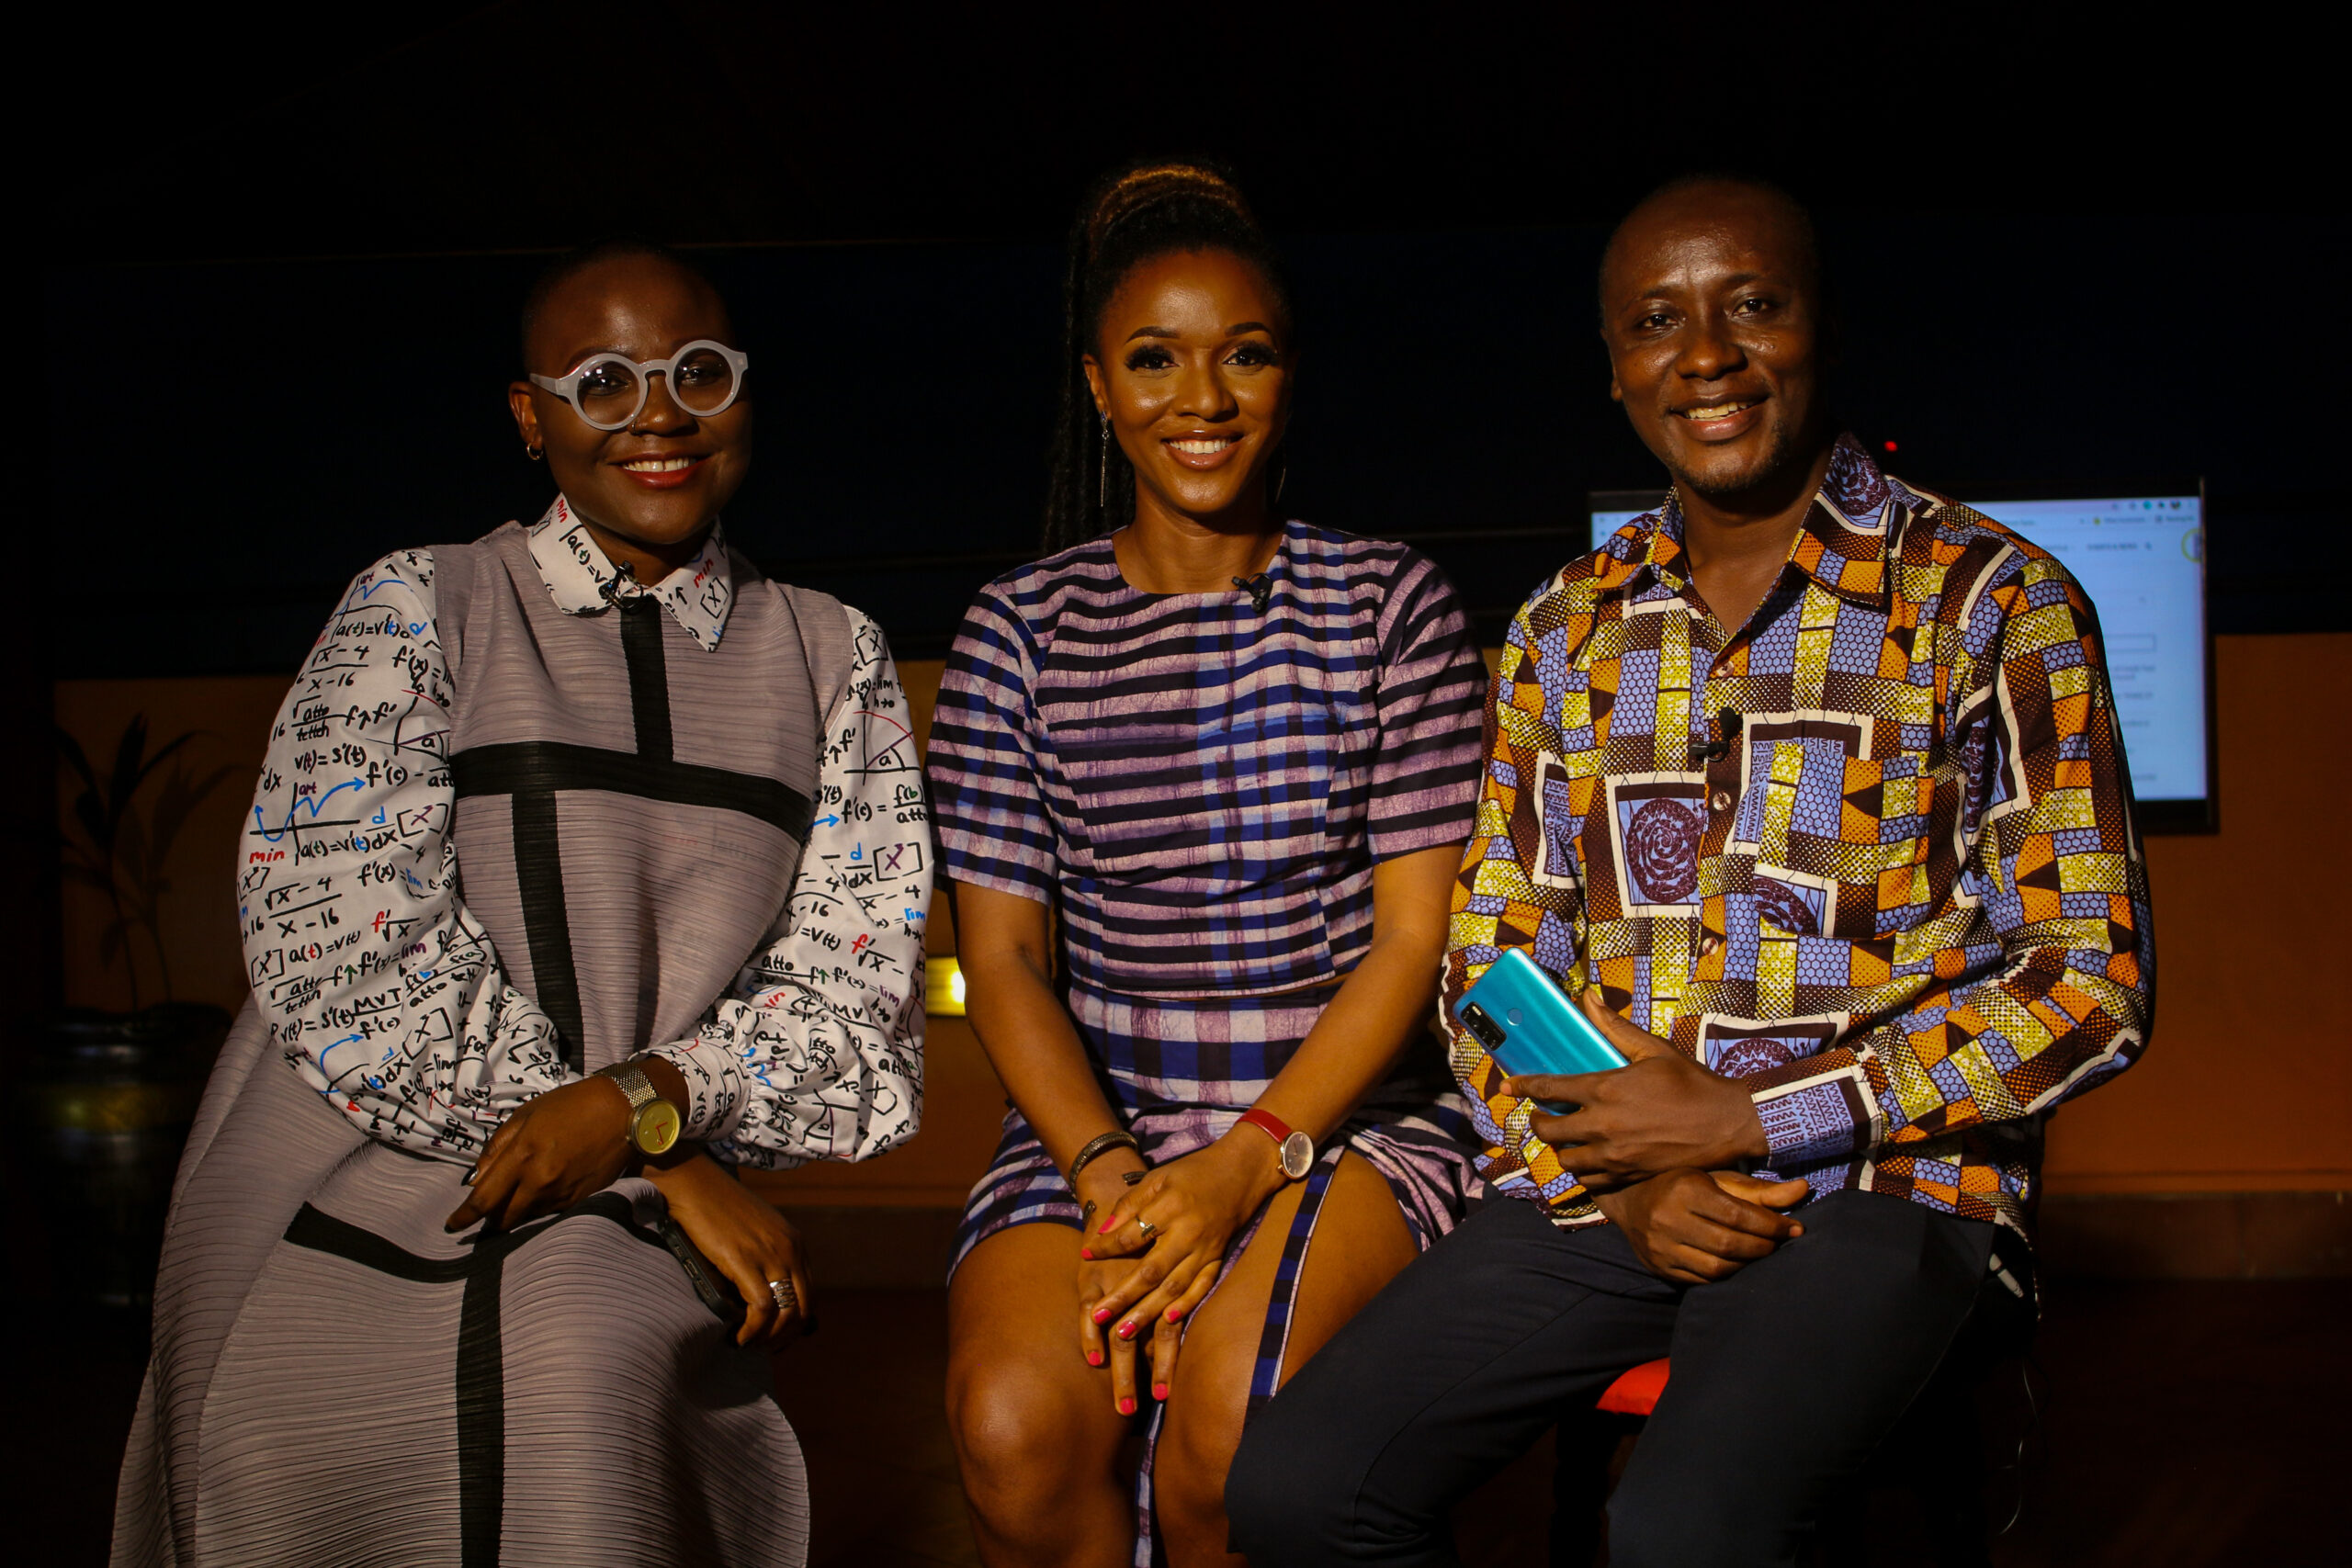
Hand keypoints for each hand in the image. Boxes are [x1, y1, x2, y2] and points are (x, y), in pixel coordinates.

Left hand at [446, 1075, 631, 1232]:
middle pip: (503, 1220)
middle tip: (490, 1208)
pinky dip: (539, 1207)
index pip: (483, 1200)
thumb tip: (477, 1178)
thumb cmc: (571, 1105)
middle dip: (491, 1218)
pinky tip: (545, 1189)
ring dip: (517, 1212)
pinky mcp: (580, 1200)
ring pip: (527, 1218)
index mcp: (522, 1155)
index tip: (452, 1225)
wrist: (623, 1110)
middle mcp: (540, 1181)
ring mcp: (562, 1193)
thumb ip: (497, 1146)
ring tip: (521, 1194)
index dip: (463, 1217)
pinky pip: (550, 1214)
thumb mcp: (527, 1114)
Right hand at [644, 1152, 813, 1348]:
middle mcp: (789, 1249)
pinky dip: (752, 1330)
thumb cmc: (715, 1207)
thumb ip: (765, 1257)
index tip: (776, 1339)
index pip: (809, 1295)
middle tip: (763, 1349)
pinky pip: (761, 1307)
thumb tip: (761, 1298)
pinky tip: (737, 1337)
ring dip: (769, 1338)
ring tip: (749, 1345)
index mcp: (794, 1243)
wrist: (692, 1181)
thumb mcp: (753, 1231)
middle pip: (804, 1308)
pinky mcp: (743, 1260)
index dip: (796, 1325)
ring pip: (786, 1312)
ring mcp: (769, 1254)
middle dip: (786, 1336)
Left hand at [1081, 1135, 1277, 1405]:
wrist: (1240, 1173)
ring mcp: (1206, 1250)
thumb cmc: (1192, 1173)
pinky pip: (1201, 1288)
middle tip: (1098, 1315)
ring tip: (1123, 1333)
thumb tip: (1101, 1233)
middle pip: (1151, 1271)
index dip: (1107, 1246)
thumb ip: (1129, 1205)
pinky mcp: (1218, 1260)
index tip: (1085, 1254)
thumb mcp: (1157, 1178)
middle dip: (1123, 1296)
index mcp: (1171, 1207)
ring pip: (1173, 1288)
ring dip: (1147, 1312)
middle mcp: (1189, 1233)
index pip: (1133, 1235)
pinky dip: (1185, 1306)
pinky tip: (1167, 1322)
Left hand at [1505, 992, 1769, 1188]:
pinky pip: (1592, 1180)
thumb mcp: (1653, 1050)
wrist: (1727, 1124)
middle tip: (1541, 1116)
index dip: (1523, 1086)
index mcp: (1606, 1090)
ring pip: (1568, 1159)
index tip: (1508, 1086)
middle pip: (1551, 1130)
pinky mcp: (1629, 1174)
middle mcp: (1604, 1125)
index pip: (1550, 1088)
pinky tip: (1587, 1160)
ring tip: (1564, 1139)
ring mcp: (1615, 1154)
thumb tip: (1588, 998)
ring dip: (1560, 1148)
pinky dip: (1583, 1171)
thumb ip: (1615, 1027)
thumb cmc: (1692, 1083)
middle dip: (1539, 1122)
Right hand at [1594, 1168, 1810, 1284]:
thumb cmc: (1682, 1183)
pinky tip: (1735, 1263)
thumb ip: (1761, 1190)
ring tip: (1759, 1252)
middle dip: (1763, 1247)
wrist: (1629, 1198)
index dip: (1772, 1225)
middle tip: (1778, 1243)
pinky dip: (1725, 1275)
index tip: (1793, 1228)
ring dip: (1747, 1264)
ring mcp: (1660, 1246)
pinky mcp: (1658, 1267)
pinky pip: (1701, 1281)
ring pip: (1716, 1268)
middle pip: (1729, 1244)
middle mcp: (1668, 1218)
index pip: (1739, 1215)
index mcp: (1685, 1188)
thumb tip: (1804, 1190)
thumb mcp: (1718, 1178)